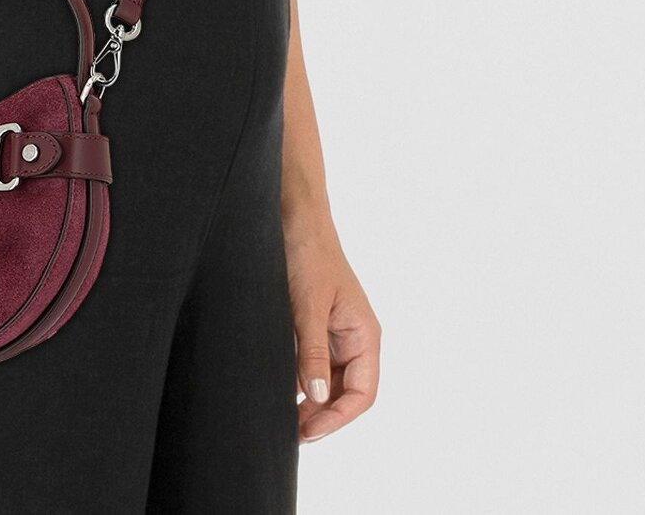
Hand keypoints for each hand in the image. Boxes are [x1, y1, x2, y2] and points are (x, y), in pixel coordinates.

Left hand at [283, 211, 381, 442]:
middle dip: (321, 415)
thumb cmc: (307, 252)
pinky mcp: (314, 323)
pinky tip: (280, 387)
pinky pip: (313, 361)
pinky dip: (300, 378)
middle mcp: (353, 337)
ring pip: (328, 380)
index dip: (337, 418)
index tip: (308, 432)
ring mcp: (334, 331)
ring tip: (282, 416)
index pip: (362, 393)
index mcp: (364, 334)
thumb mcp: (307, 304)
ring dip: (310, 400)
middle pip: (345, 392)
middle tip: (289, 431)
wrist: (293, 213)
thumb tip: (315, 397)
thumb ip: (311, 351)